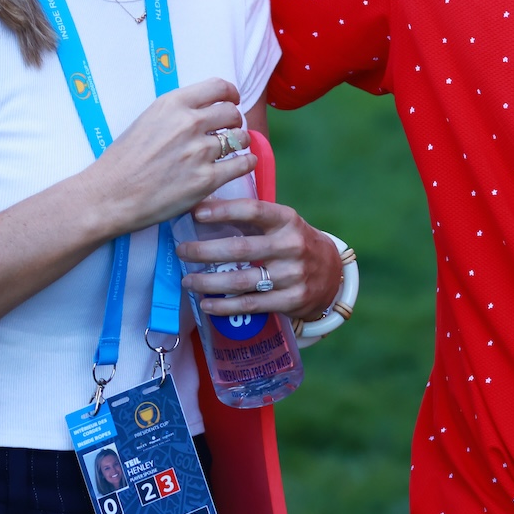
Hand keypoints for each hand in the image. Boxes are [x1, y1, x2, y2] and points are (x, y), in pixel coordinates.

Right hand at [82, 78, 251, 236]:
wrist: (111, 194)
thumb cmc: (124, 160)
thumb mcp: (147, 120)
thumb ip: (176, 112)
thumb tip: (203, 110)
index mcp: (173, 104)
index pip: (219, 87)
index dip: (231, 94)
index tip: (232, 101)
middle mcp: (189, 123)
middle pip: (232, 113)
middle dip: (234, 122)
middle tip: (229, 131)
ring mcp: (199, 152)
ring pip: (240, 138)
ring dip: (241, 142)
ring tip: (234, 150)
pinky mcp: (206, 179)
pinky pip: (243, 164)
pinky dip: (246, 163)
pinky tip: (241, 164)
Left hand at [177, 200, 340, 321]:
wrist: (332, 273)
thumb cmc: (294, 242)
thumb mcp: (282, 223)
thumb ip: (251, 218)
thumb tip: (203, 207)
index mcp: (287, 220)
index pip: (253, 211)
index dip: (223, 210)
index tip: (196, 212)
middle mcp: (291, 246)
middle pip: (240, 249)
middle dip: (205, 251)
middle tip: (182, 251)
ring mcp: (292, 275)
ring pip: (241, 281)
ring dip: (208, 282)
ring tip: (188, 280)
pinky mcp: (291, 300)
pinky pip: (250, 304)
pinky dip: (224, 306)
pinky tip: (206, 304)